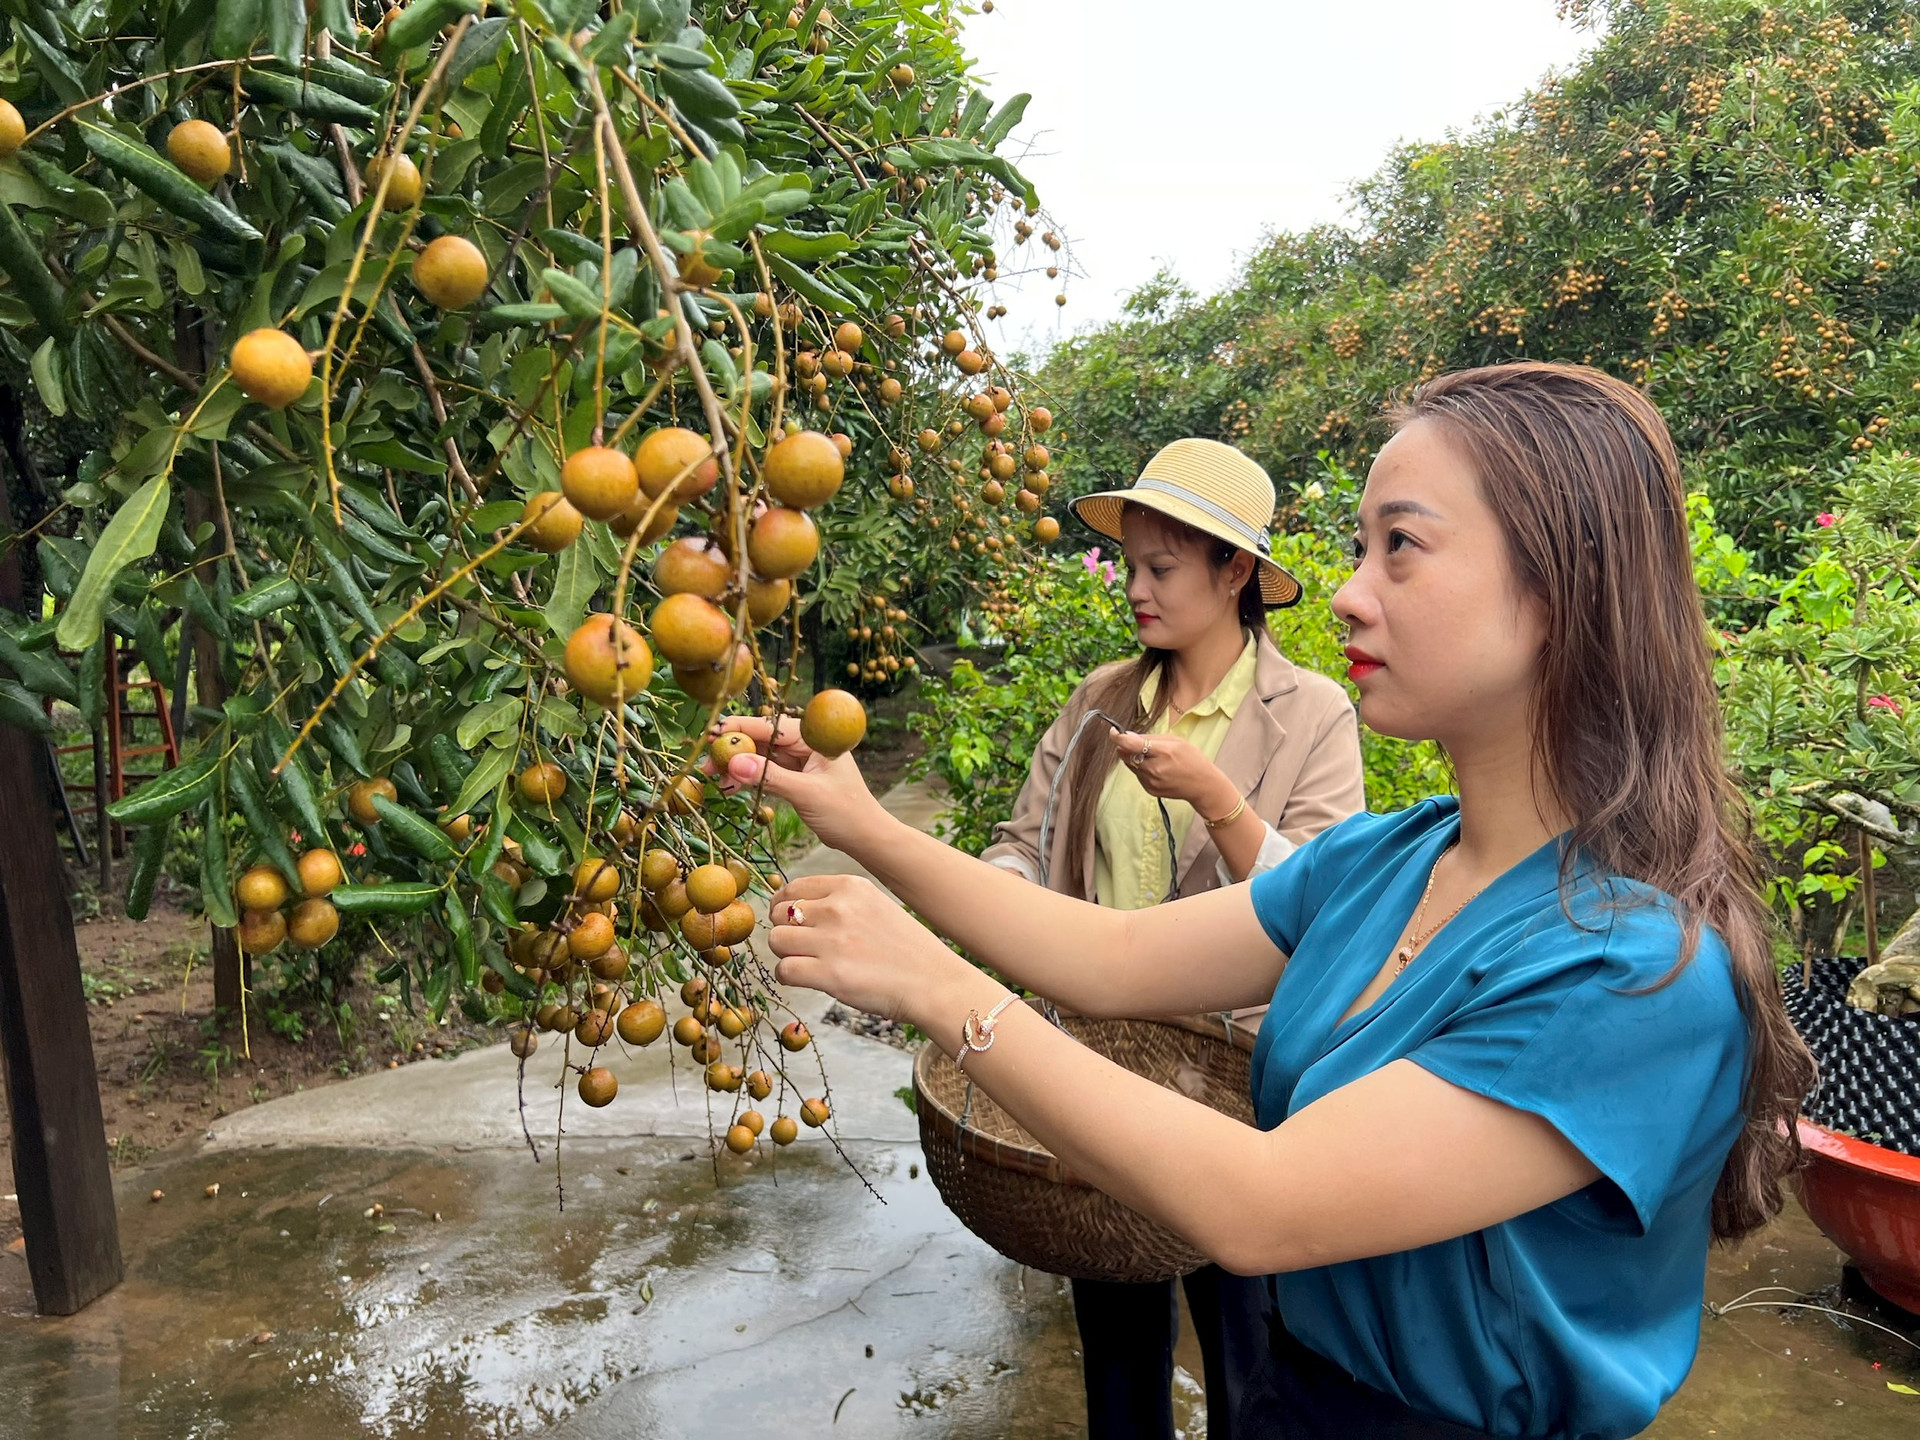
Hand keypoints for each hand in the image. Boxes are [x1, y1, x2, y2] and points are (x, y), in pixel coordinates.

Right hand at [710, 714, 886, 850]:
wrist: (866, 837)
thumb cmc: (846, 813)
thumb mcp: (806, 794)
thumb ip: (770, 778)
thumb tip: (735, 763)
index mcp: (815, 738)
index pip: (772, 726)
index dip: (740, 729)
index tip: (712, 736)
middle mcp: (807, 744)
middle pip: (763, 739)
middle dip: (734, 750)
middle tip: (706, 764)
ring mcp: (802, 760)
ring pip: (762, 756)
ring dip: (739, 765)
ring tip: (715, 779)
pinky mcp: (798, 777)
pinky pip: (768, 772)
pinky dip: (750, 778)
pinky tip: (731, 786)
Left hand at [766, 874, 972, 1026]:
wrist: (932, 982)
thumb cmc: (904, 948)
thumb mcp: (874, 905)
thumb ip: (837, 902)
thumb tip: (791, 907)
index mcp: (849, 886)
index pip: (792, 888)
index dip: (784, 908)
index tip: (792, 924)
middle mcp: (839, 908)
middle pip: (778, 913)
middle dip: (785, 931)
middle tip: (803, 948)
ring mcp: (833, 940)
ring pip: (776, 940)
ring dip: (786, 954)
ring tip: (807, 963)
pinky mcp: (830, 974)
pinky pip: (784, 970)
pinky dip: (789, 977)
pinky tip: (807, 979)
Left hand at [1109, 729, 1237, 818]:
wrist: (1202, 785)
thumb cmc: (1192, 759)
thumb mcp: (1175, 741)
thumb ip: (1150, 738)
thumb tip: (1127, 736)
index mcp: (1162, 752)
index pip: (1130, 744)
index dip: (1117, 737)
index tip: (1113, 732)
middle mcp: (1154, 769)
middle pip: (1126, 755)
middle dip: (1126, 747)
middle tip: (1137, 743)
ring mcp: (1151, 782)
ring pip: (1130, 765)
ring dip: (1135, 758)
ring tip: (1153, 757)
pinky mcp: (1149, 789)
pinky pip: (1137, 775)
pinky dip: (1141, 768)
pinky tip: (1157, 768)